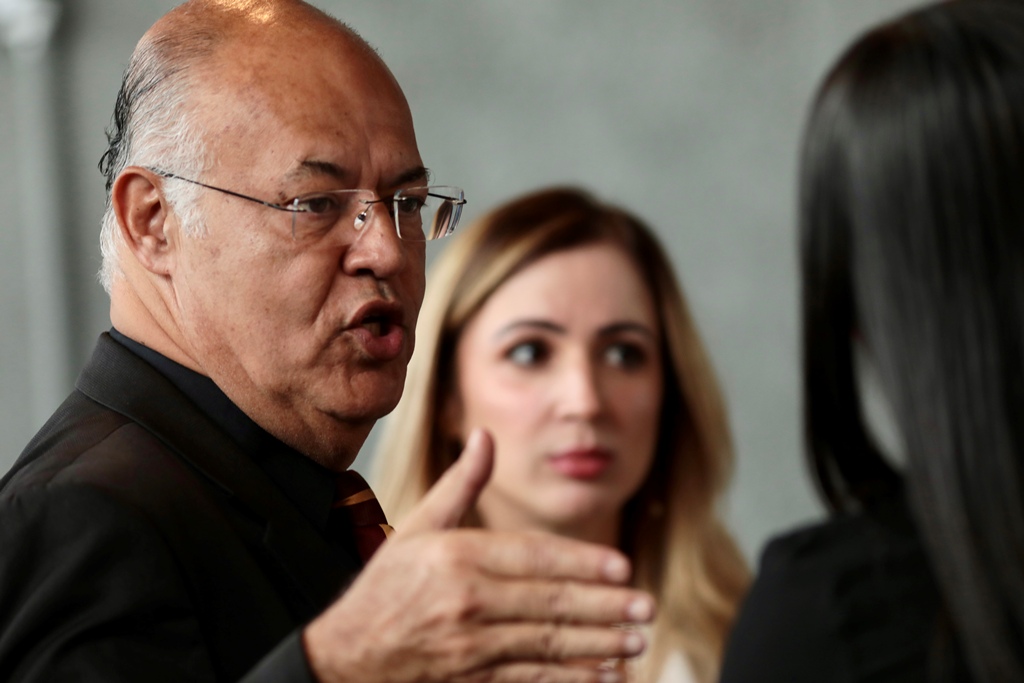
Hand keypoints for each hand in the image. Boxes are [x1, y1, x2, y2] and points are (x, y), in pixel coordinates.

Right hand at [304, 429, 653, 682]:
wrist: (345, 658)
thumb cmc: (385, 589)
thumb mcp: (417, 528)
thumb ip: (460, 484)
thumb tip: (485, 435)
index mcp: (455, 558)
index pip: (533, 558)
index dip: (581, 563)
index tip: (621, 566)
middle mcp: (465, 602)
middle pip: (548, 603)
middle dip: (604, 606)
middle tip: (645, 606)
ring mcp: (469, 648)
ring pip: (546, 645)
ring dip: (596, 645)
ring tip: (634, 642)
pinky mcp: (471, 682)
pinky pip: (529, 681)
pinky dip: (568, 679)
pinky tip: (601, 676)